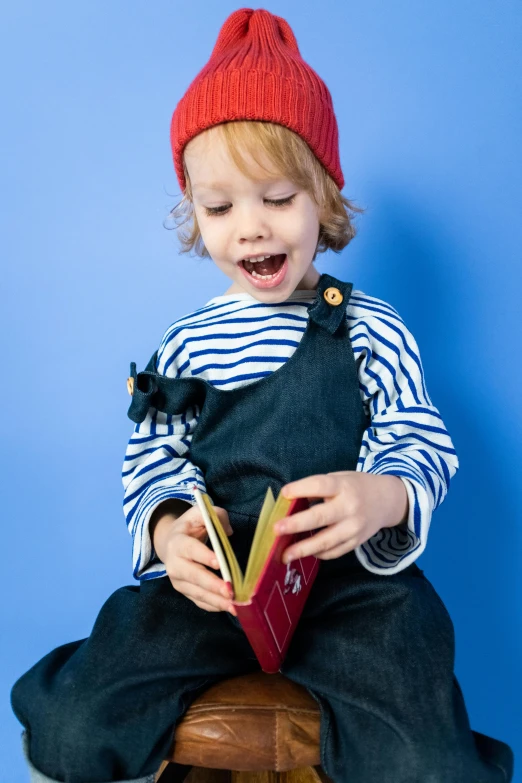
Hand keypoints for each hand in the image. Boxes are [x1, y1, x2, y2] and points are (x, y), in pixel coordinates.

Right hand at [152, 503, 236, 614]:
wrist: (170, 542)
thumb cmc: (190, 526)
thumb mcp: (200, 513)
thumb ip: (216, 515)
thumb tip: (228, 531)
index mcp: (177, 542)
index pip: (191, 549)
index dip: (204, 556)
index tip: (220, 563)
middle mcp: (174, 563)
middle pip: (193, 575)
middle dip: (212, 584)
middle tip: (230, 591)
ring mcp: (178, 580)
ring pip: (196, 592)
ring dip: (216, 600)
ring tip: (234, 605)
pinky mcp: (184, 591)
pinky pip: (198, 601)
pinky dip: (213, 606)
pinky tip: (227, 607)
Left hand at [274, 471, 408, 562]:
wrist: (387, 500)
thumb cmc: (355, 487)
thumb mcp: (339, 479)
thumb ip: (317, 489)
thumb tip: (288, 504)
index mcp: (343, 486)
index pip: (319, 486)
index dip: (300, 489)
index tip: (284, 493)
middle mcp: (350, 507)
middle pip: (320, 517)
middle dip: (296, 524)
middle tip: (277, 529)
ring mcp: (354, 528)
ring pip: (326, 541)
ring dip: (303, 549)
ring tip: (284, 555)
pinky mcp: (356, 542)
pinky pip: (334, 552)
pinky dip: (318, 554)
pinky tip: (305, 553)